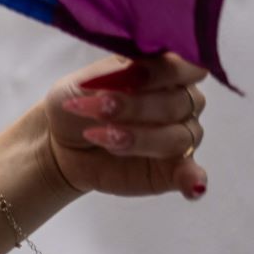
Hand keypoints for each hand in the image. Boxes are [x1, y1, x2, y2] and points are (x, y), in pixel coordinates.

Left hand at [42, 53, 208, 199]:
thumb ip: (115, 74)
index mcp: (167, 72)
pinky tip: (193, 187)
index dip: (162, 72)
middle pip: (178, 103)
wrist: (60, 140)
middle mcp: (183, 103)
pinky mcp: (172, 170)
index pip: (186, 66)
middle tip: (99, 109)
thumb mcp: (85, 81)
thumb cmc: (79, 102)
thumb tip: (137, 70)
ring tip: (101, 137)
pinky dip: (193, 179)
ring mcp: (180, 137)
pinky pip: (192, 174)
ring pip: (177, 137)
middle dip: (135, 106)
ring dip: (139, 138)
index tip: (129, 77)